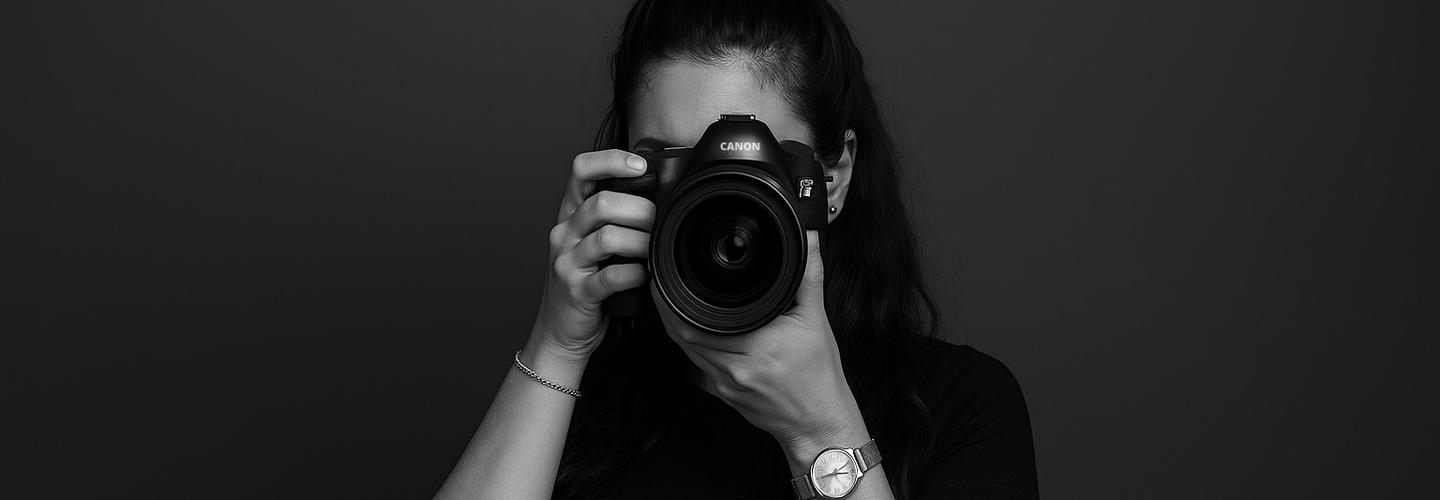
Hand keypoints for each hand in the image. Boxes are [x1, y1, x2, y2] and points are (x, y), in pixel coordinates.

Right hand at [529, 150, 653, 362]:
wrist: (561, 330)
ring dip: (641, 242)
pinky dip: (635, 274)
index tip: (640, 165)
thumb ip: (615, 219)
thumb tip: (661, 198)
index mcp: (570, 214)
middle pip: (601, 203)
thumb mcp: (594, 243)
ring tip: (654, 250)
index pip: (581, 170)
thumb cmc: (586, 282)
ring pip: (607, 238)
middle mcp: (564, 233)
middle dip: (640, 209)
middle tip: (660, 221)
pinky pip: (611, 277)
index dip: (611, 160)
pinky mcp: (577, 291)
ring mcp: (567, 262)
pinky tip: (644, 276)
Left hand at [652, 230, 870, 467]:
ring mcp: (724, 383)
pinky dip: (690, 344)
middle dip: (668, 307)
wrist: (818, 422)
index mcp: (756, 346)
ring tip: (671, 301)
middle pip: (682, 335)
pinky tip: (691, 330)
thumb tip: (809, 240)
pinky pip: (696, 364)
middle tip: (663, 282)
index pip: (698, 321)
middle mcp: (735, 367)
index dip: (676, 299)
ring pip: (685, 350)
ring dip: (675, 326)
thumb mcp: (816, 321)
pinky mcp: (722, 393)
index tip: (672, 277)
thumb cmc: (819, 377)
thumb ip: (808, 276)